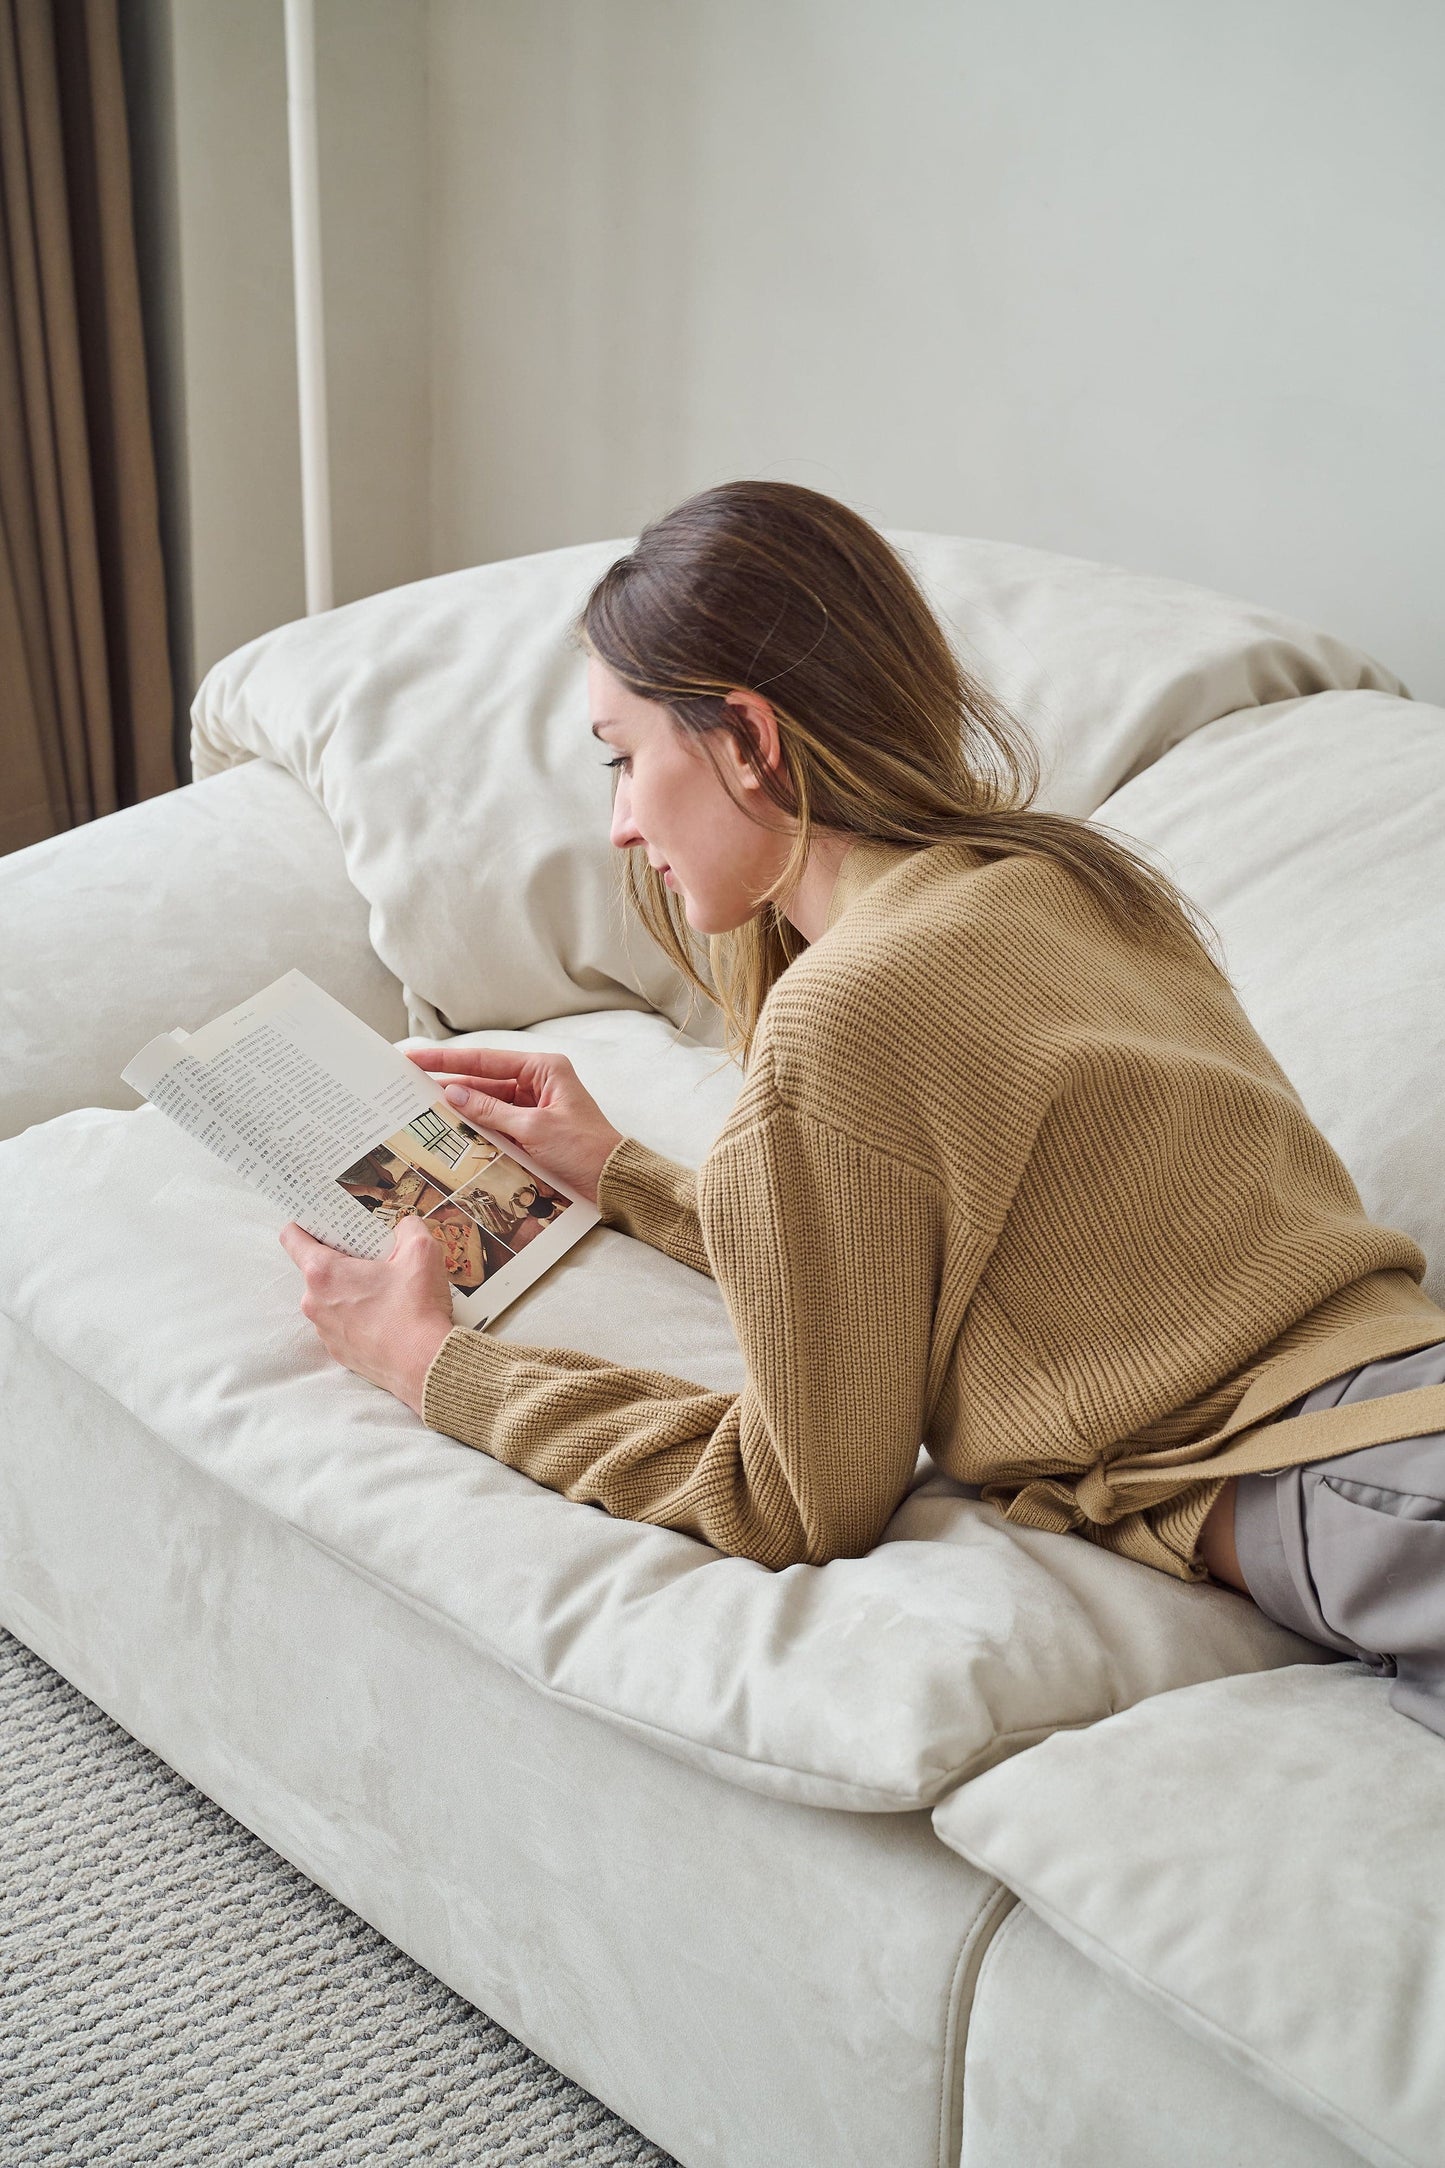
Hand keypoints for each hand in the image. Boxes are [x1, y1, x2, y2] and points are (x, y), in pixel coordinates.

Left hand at [280, 1216, 455, 1413]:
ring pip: (331, 1298)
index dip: (306, 1223)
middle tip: (373, 1258)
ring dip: (351, 1290)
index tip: (322, 1220)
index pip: (292, 1238)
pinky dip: (359, 1316)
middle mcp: (315, 1303)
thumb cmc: (416, 1311)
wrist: (425, 1365)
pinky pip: (343, 1323)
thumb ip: (408, 1227)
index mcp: (324, 1273)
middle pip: (318, 1268)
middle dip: (343, 1259)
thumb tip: (403, 1227)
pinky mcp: (339, 1351)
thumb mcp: (422, 1251)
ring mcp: (325, 1330)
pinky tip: (388, 1315)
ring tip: (386, 1290)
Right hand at [405, 1043, 624, 1204]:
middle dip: (447, 1082)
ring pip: (486, 1103)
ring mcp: (532, 1105)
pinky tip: (448, 1127)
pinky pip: (495, 1122)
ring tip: (418, 1106)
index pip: (485, 1060)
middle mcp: (537, 1082)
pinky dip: (474, 1125)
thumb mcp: (534, 1129)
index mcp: (543, 1069)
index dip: (446, 1059)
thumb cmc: (584, 1149)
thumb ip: (491, 1111)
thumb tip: (453, 1094)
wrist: (611, 1182)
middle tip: (406, 1082)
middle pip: (482, 1080)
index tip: (414, 1056)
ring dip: (458, 1107)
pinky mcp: (530, 1128)